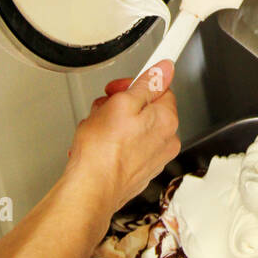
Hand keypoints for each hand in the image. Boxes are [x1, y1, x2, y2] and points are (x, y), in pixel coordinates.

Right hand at [67, 61, 179, 217]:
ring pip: (134, 127)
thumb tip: (165, 69)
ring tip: (97, 130)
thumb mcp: (121, 103)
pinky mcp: (139, 171)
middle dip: (121, 104)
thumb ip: (147, 83)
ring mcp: (153, 158)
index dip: (136, 83)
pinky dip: (113, 143)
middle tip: (104, 108)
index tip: (125, 83)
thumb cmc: (103, 152)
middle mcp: (166, 140)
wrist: (91, 189)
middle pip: (145, 108)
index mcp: (166, 120)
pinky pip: (128, 147)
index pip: (160, 88)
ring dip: (114, 123)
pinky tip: (99, 146)